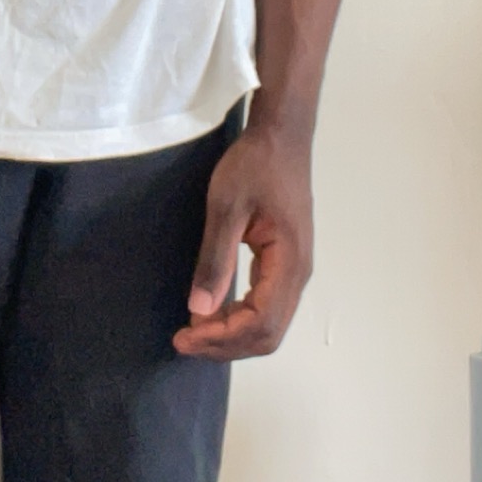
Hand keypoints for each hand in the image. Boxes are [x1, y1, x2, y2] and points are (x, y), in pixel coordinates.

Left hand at [173, 123, 313, 360]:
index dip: (222, 339)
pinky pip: (266, 305)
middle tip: (183, 341)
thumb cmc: (255, 165)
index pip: (261, 323)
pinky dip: (239, 318)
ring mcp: (295, 270)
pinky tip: (213, 312)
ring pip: (269, 323)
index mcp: (290, 263)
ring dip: (232, 334)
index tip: (184, 337)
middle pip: (268, 333)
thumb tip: (200, 311)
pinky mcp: (285, 262)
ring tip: (193, 331)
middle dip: (226, 345)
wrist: (281, 136)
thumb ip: (215, 259)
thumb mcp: (227, 207)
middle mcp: (298, 274)